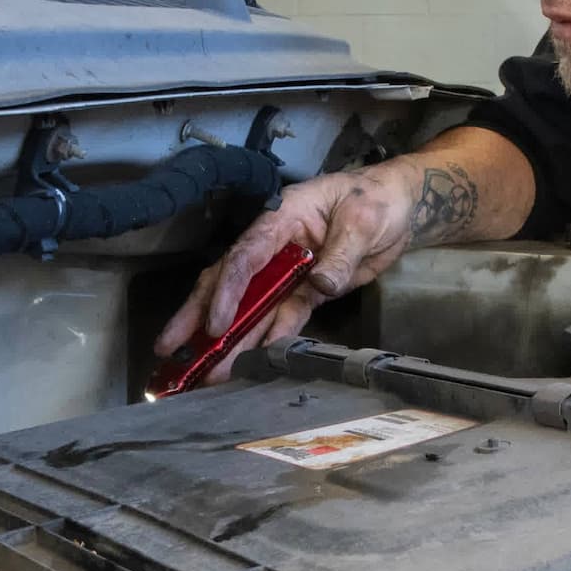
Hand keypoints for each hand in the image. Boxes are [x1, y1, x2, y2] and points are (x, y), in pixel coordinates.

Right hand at [155, 162, 419, 381]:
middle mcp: (277, 246)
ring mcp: (290, 270)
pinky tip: (248, 364)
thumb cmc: (377, 198)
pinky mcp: (307, 290)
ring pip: (252, 307)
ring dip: (231, 339)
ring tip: (206, 372)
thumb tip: (320, 283)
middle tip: (169, 349)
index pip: (246, 256)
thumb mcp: (362, 219)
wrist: (402, 205)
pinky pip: (283, 317)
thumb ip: (340, 253)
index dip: (228, 291)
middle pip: (231, 283)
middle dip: (199, 316)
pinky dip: (268, 339)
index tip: (214, 323)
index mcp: (281, 219)